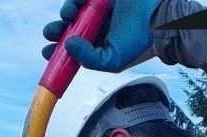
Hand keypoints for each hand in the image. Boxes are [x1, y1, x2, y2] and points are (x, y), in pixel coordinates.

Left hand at [43, 0, 160, 72]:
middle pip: (68, 27)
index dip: (57, 50)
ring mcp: (100, 8)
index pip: (72, 48)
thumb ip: (88, 59)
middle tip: (52, 32)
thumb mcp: (112, 61)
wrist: (159, 17)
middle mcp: (98, 26)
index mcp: (98, 44)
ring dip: (66, 11)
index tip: (47, 51)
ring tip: (70, 13)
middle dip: (56, 30)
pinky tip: (79, 2)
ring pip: (74, 9)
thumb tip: (68, 45)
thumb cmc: (140, 41)